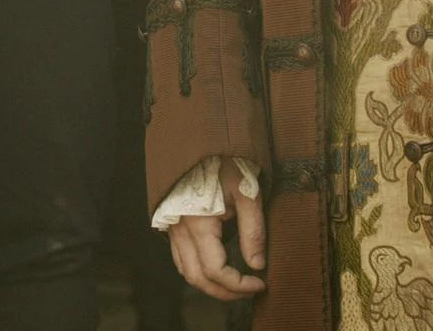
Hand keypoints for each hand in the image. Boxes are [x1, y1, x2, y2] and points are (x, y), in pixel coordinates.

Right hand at [168, 163, 265, 300]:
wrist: (201, 139)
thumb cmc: (226, 161)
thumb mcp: (247, 192)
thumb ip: (253, 231)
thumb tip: (257, 265)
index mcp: (199, 223)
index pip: (216, 271)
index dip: (239, 284)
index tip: (260, 282)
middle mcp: (180, 229)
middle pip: (198, 278)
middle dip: (226, 292)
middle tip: (250, 290)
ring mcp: (173, 227)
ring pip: (186, 271)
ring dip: (210, 285)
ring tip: (235, 284)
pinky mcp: (172, 223)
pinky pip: (180, 257)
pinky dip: (197, 270)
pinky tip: (216, 267)